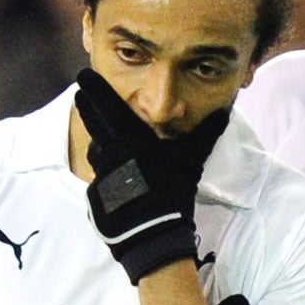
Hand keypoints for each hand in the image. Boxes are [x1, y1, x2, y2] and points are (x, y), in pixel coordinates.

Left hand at [74, 68, 229, 282]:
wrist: (154, 229)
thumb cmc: (174, 187)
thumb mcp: (193, 158)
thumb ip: (206, 133)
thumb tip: (224, 112)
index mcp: (131, 137)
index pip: (107, 106)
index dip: (93, 89)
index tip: (83, 74)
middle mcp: (111, 151)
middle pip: (92, 123)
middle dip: (86, 106)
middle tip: (80, 96)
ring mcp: (100, 174)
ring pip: (98, 153)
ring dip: (102, 147)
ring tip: (111, 147)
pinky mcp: (95, 195)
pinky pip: (101, 180)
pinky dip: (109, 178)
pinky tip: (121, 184)